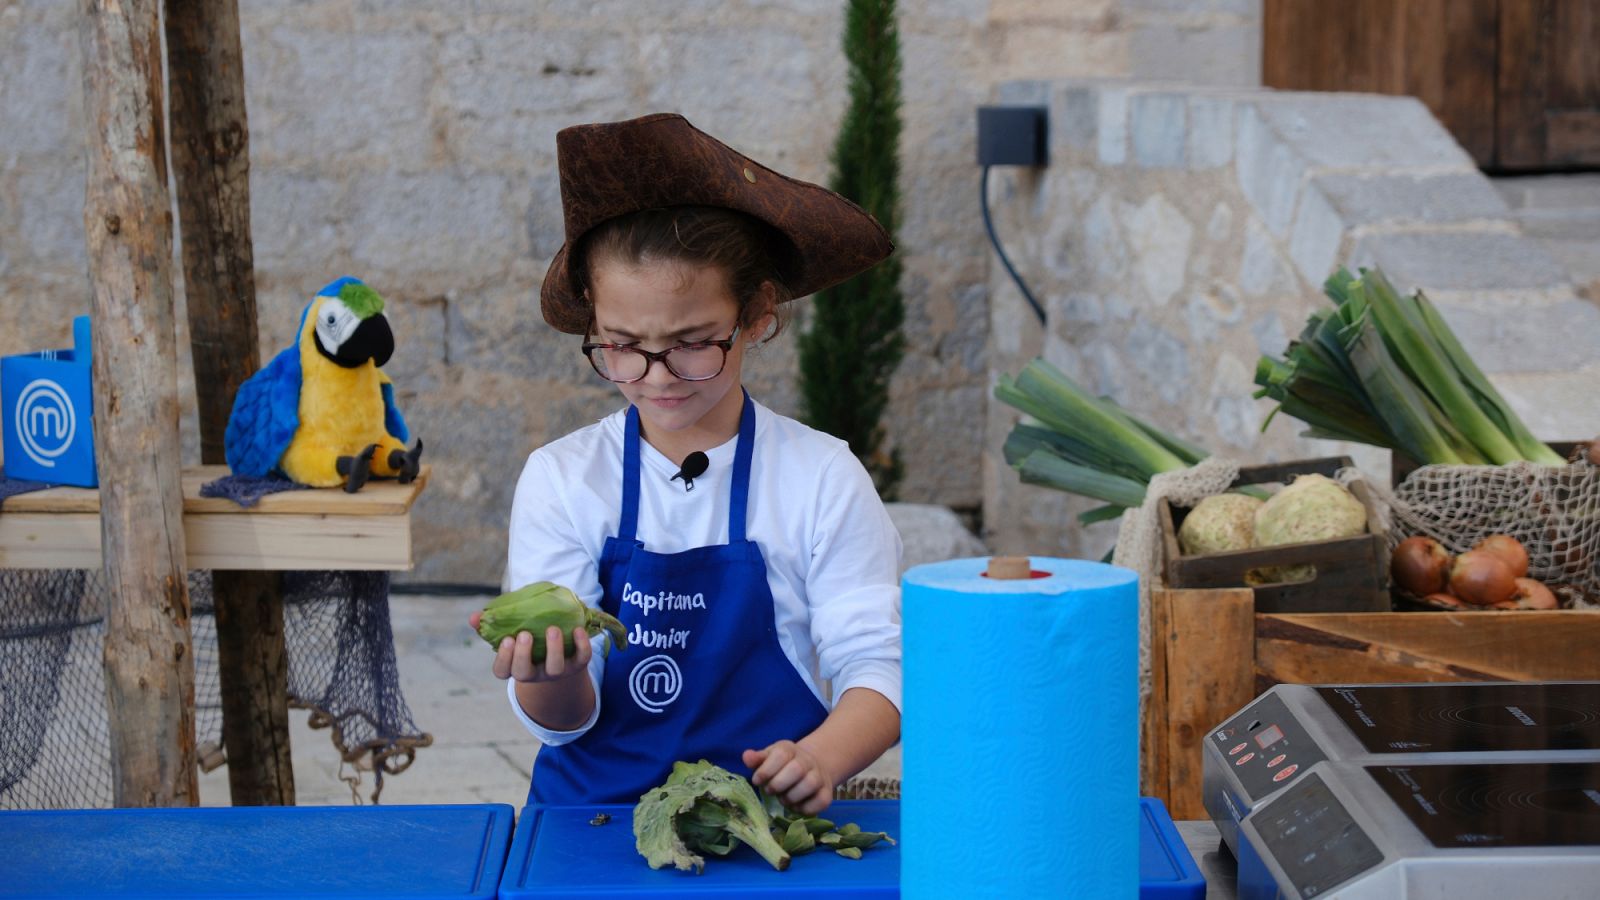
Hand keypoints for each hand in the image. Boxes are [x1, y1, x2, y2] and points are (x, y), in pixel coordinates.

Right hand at [468, 612, 592, 683]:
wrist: (561, 655)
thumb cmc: (529, 642)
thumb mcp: (511, 633)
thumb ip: (491, 626)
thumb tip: (474, 618)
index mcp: (515, 666)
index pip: (502, 671)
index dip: (503, 658)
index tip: (507, 639)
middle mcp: (534, 673)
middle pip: (524, 674)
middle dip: (523, 655)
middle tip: (525, 634)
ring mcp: (556, 671)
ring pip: (555, 669)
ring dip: (554, 649)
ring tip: (552, 629)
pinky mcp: (577, 665)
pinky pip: (582, 659)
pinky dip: (582, 645)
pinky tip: (577, 629)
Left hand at [743, 741, 833, 815]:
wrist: (810, 767)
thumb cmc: (782, 766)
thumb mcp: (769, 758)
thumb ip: (757, 759)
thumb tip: (746, 756)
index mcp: (790, 750)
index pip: (781, 754)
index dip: (766, 769)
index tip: (757, 780)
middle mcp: (807, 761)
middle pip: (796, 769)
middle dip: (778, 784)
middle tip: (770, 790)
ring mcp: (819, 777)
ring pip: (809, 785)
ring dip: (791, 797)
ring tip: (782, 798)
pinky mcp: (827, 793)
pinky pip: (820, 802)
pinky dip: (805, 808)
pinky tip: (795, 806)